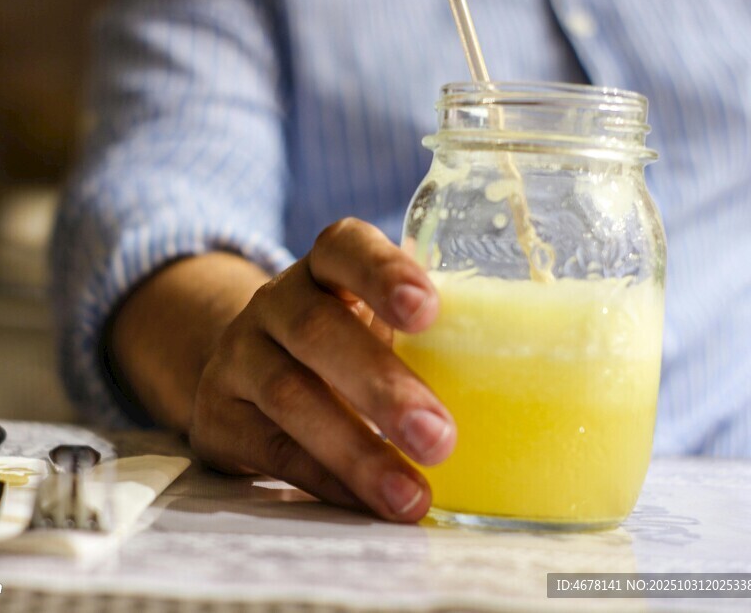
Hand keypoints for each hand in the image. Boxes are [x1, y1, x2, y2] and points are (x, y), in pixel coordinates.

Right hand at [188, 218, 455, 521]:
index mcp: (325, 269)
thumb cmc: (345, 346)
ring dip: (355, 450)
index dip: (383, 272)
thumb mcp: (377, 325)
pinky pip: (271, 449)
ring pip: (290, 396)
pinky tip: (367, 504)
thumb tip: (533, 392)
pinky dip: (324, 479)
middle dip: (381, 386)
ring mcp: (239, 356)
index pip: (344, 247)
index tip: (428, 310)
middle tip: (439, 437)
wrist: (248, 372)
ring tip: (411, 495)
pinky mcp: (218, 415)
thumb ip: (431, 340)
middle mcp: (275, 303)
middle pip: (318, 331)